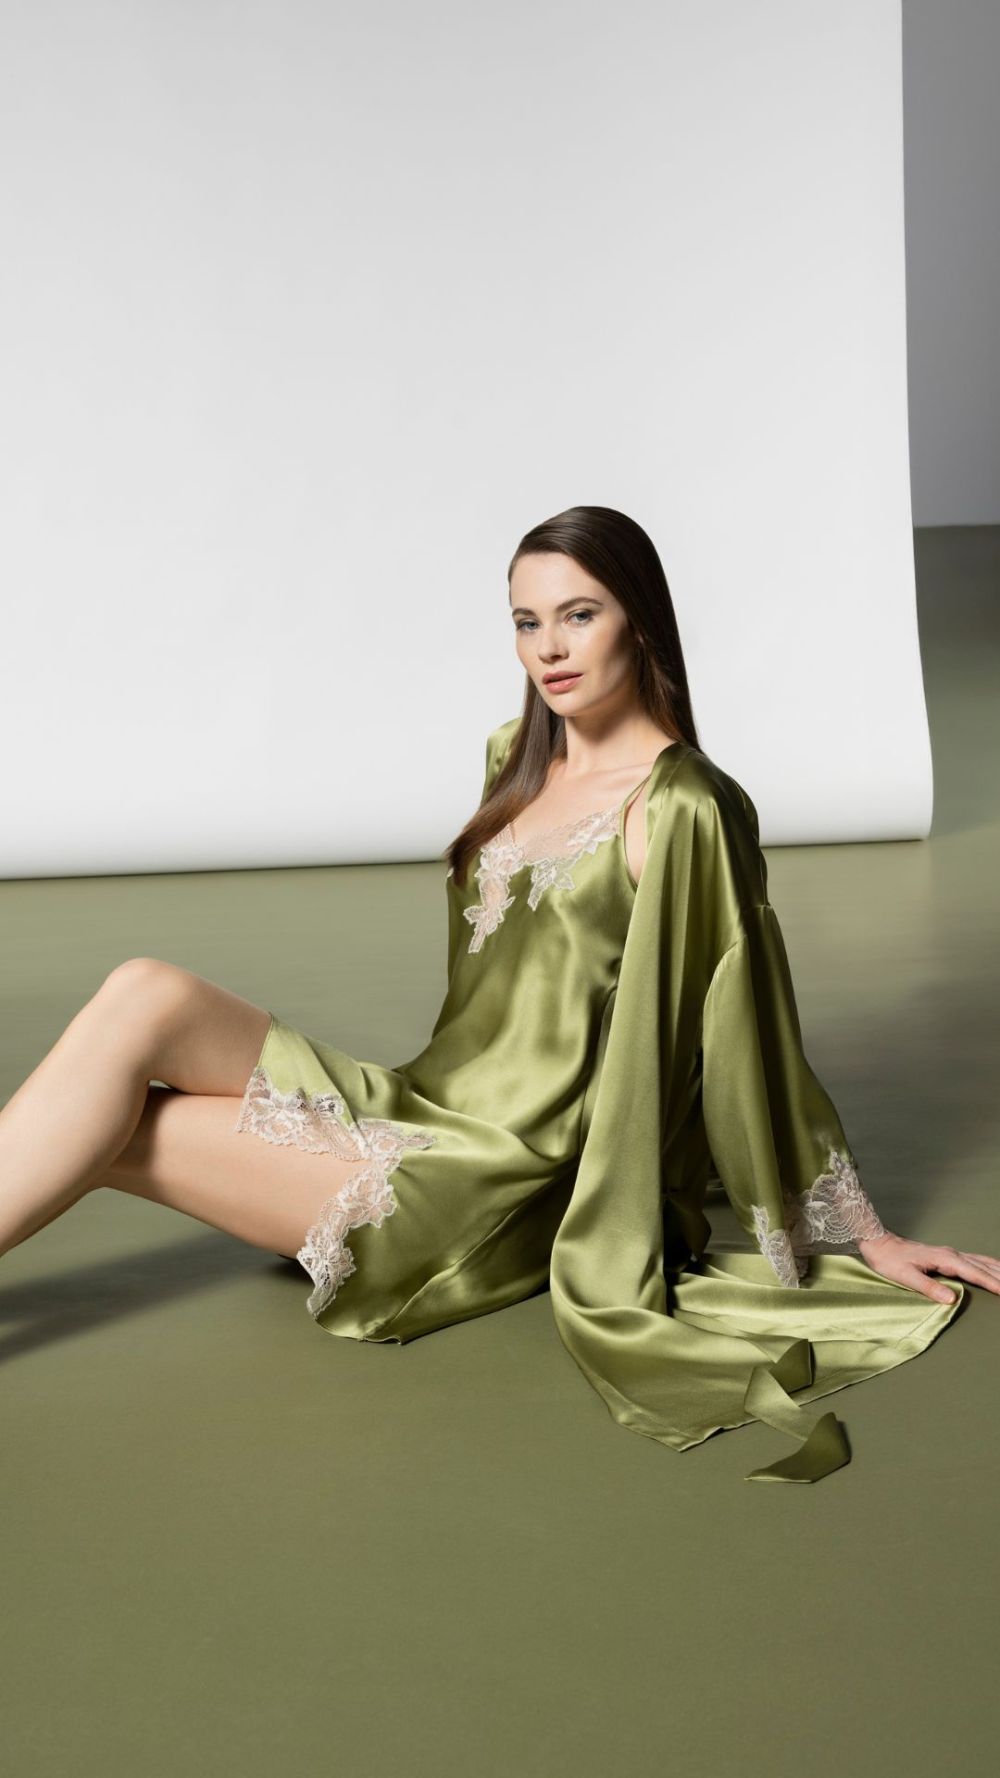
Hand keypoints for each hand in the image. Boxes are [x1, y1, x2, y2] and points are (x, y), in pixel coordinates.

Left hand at [855, 1230, 999, 1304]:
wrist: (880, 1244)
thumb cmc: (890, 1261)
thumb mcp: (906, 1277)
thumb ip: (929, 1287)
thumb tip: (951, 1299)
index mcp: (945, 1259)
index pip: (975, 1273)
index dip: (993, 1283)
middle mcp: (951, 1254)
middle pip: (984, 1266)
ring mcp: (950, 1253)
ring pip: (982, 1262)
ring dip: (998, 1270)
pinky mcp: (947, 1256)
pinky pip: (975, 1261)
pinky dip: (989, 1266)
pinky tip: (994, 1269)